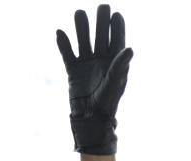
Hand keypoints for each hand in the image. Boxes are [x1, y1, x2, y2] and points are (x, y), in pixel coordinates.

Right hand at [56, 5, 133, 153]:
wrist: (89, 120)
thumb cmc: (107, 103)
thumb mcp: (115, 83)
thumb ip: (120, 65)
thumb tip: (130, 48)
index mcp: (115, 62)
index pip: (116, 39)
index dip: (116, 26)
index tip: (115, 14)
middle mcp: (101, 60)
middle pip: (100, 36)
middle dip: (100, 22)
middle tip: (102, 7)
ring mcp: (86, 64)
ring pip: (83, 40)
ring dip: (82, 28)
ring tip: (80, 13)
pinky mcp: (73, 71)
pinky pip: (67, 54)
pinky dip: (63, 44)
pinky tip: (60, 32)